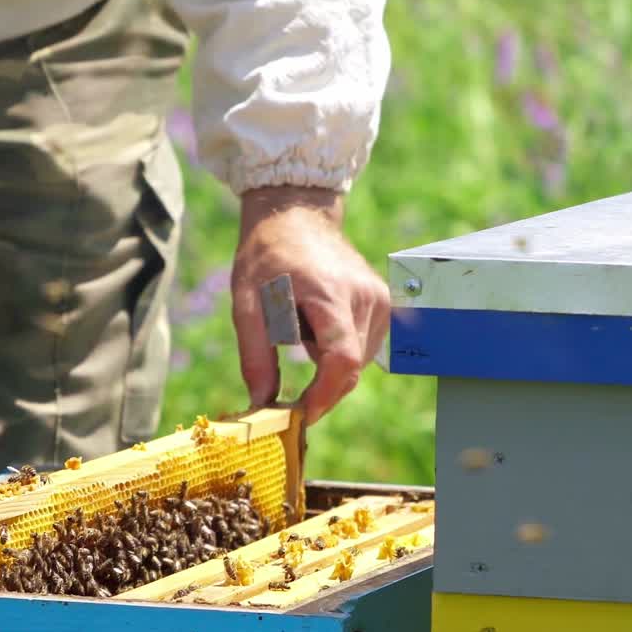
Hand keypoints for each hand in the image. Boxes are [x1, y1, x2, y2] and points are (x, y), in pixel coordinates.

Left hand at [231, 185, 389, 424]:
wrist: (296, 215)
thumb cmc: (266, 255)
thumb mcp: (247, 303)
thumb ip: (255, 354)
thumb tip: (262, 404)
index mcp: (329, 293)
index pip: (340, 359)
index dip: (322, 396)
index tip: (300, 416)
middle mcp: (365, 296)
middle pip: (350, 368)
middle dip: (319, 390)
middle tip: (287, 398)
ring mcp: (380, 299)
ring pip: (358, 362)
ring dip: (326, 367)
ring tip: (296, 329)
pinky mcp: (384, 302)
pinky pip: (363, 346)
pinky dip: (337, 352)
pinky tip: (314, 325)